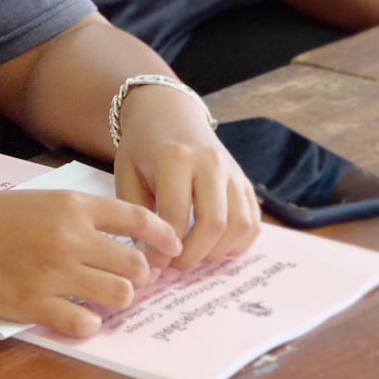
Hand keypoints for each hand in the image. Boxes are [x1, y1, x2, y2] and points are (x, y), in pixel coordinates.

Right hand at [0, 190, 180, 337]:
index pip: (136, 218)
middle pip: (136, 264)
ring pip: (120, 294)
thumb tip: (110, 235)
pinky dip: (87, 323)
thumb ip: (72, 214)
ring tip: (98, 296)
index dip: (162, 235)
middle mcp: (70, 238)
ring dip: (115, 297)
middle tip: (125, 277)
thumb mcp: (32, 197)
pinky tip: (74, 314)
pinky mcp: (36, 304)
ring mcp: (55, 273)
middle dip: (138, 273)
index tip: (171, 246)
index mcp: (69, 205)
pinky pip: (86, 324)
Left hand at [113, 84, 261, 270]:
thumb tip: (150, 256)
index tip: (152, 261)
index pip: (175, 213)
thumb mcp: (126, 172)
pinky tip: (215, 247)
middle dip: (194, 254)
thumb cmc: (142, 147)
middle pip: (214, 222)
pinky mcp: (245, 182)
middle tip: (175, 265)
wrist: (169, 113)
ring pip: (239, 225)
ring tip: (194, 257)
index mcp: (175, 158)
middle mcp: (210, 163)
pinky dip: (238, 243)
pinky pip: (253, 222)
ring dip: (218, 252)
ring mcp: (233, 172)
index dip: (164, 246)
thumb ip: (135, 212)